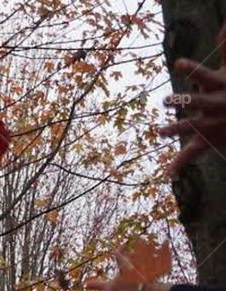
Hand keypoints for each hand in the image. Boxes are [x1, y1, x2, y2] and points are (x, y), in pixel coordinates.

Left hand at [159, 24, 225, 175]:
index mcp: (217, 86)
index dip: (191, 70)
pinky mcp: (206, 141)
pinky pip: (190, 153)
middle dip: (182, 101)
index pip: (203, 76)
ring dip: (175, 129)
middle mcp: (214, 106)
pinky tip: (168, 174)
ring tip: (160, 132)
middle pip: (197, 102)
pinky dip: (178, 164)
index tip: (177, 63)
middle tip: (166, 99)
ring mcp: (210, 125)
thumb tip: (224, 27)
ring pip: (190, 127)